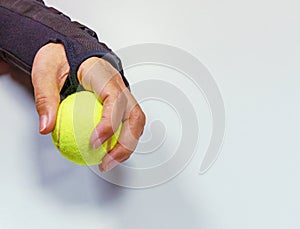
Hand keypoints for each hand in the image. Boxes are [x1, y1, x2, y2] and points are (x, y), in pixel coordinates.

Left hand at [32, 43, 145, 171]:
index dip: (110, 124)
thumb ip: (46, 99)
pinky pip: (127, 123)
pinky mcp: (120, 103)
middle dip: (126, 143)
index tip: (94, 142)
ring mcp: (122, 95)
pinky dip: (122, 140)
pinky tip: (108, 152)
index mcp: (104, 75)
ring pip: (136, 122)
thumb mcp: (45, 72)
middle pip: (135, 116)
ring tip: (108, 162)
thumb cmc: (62, 56)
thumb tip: (47, 126)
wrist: (69, 48)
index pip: (115, 101)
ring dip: (127, 146)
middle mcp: (119, 86)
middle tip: (106, 162)